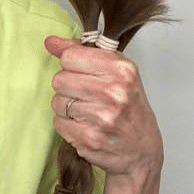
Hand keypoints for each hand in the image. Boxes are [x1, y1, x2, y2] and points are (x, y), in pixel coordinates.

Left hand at [45, 35, 162, 180]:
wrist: (142, 151)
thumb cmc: (129, 108)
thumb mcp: (117, 73)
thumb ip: (83, 53)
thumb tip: (51, 42)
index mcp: (122, 70)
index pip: (70, 57)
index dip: (71, 65)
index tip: (80, 72)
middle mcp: (114, 92)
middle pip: (60, 79)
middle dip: (68, 88)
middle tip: (86, 96)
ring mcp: (101, 117)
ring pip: (57, 101)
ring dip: (67, 108)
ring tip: (88, 112)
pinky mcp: (89, 138)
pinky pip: (58, 122)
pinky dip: (67, 125)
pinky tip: (85, 126)